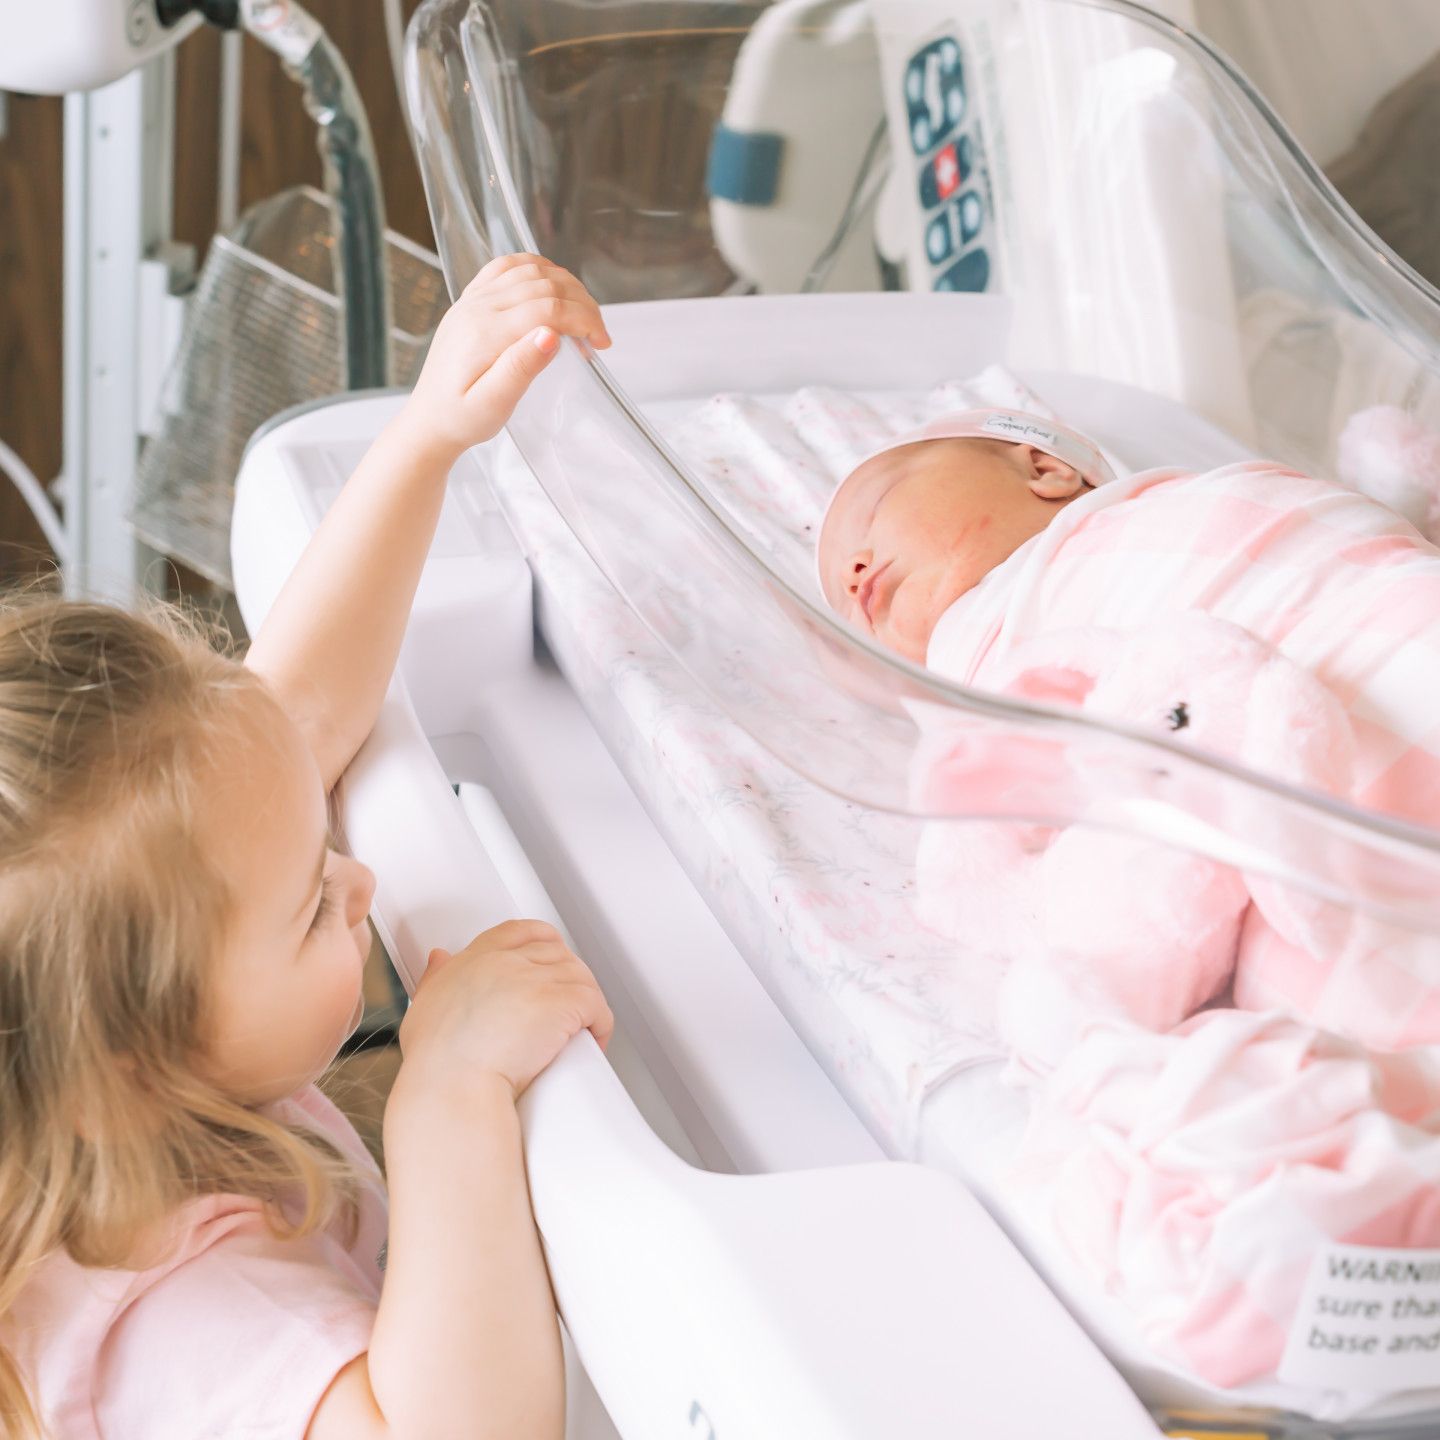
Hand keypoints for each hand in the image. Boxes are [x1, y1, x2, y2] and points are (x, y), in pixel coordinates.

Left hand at [397, 254, 610, 462]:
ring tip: (583, 314)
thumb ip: (519, 369)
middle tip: (600, 333)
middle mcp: (477, 308)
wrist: (429, 419)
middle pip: (543, 285)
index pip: (547, 309)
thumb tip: (550, 334)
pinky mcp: (471, 300)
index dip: (583, 320)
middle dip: (582, 304)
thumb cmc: (462, 419)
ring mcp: (473, 300)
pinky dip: (536, 268)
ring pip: (529, 269)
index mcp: (484, 334)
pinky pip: (506, 267)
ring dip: (565, 284)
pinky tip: (553, 286)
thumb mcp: (492, 407)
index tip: (601, 342)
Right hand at [397, 919, 613, 1100]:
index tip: (552, 957)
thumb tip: (439, 958)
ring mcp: (535, 981)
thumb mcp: (422, 1006)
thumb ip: (434, 976)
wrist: (451, 1088)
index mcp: (476, 959)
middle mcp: (507, 963)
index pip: (519, 931)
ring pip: (580, 977)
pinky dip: (600, 1023)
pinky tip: (594, 1039)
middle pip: (556, 953)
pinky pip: (596, 1005)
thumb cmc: (435, 1062)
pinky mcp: (560, 1005)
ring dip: (587, 1001)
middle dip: (568, 977)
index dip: (542, 942)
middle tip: (569, 1005)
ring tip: (583, 1027)